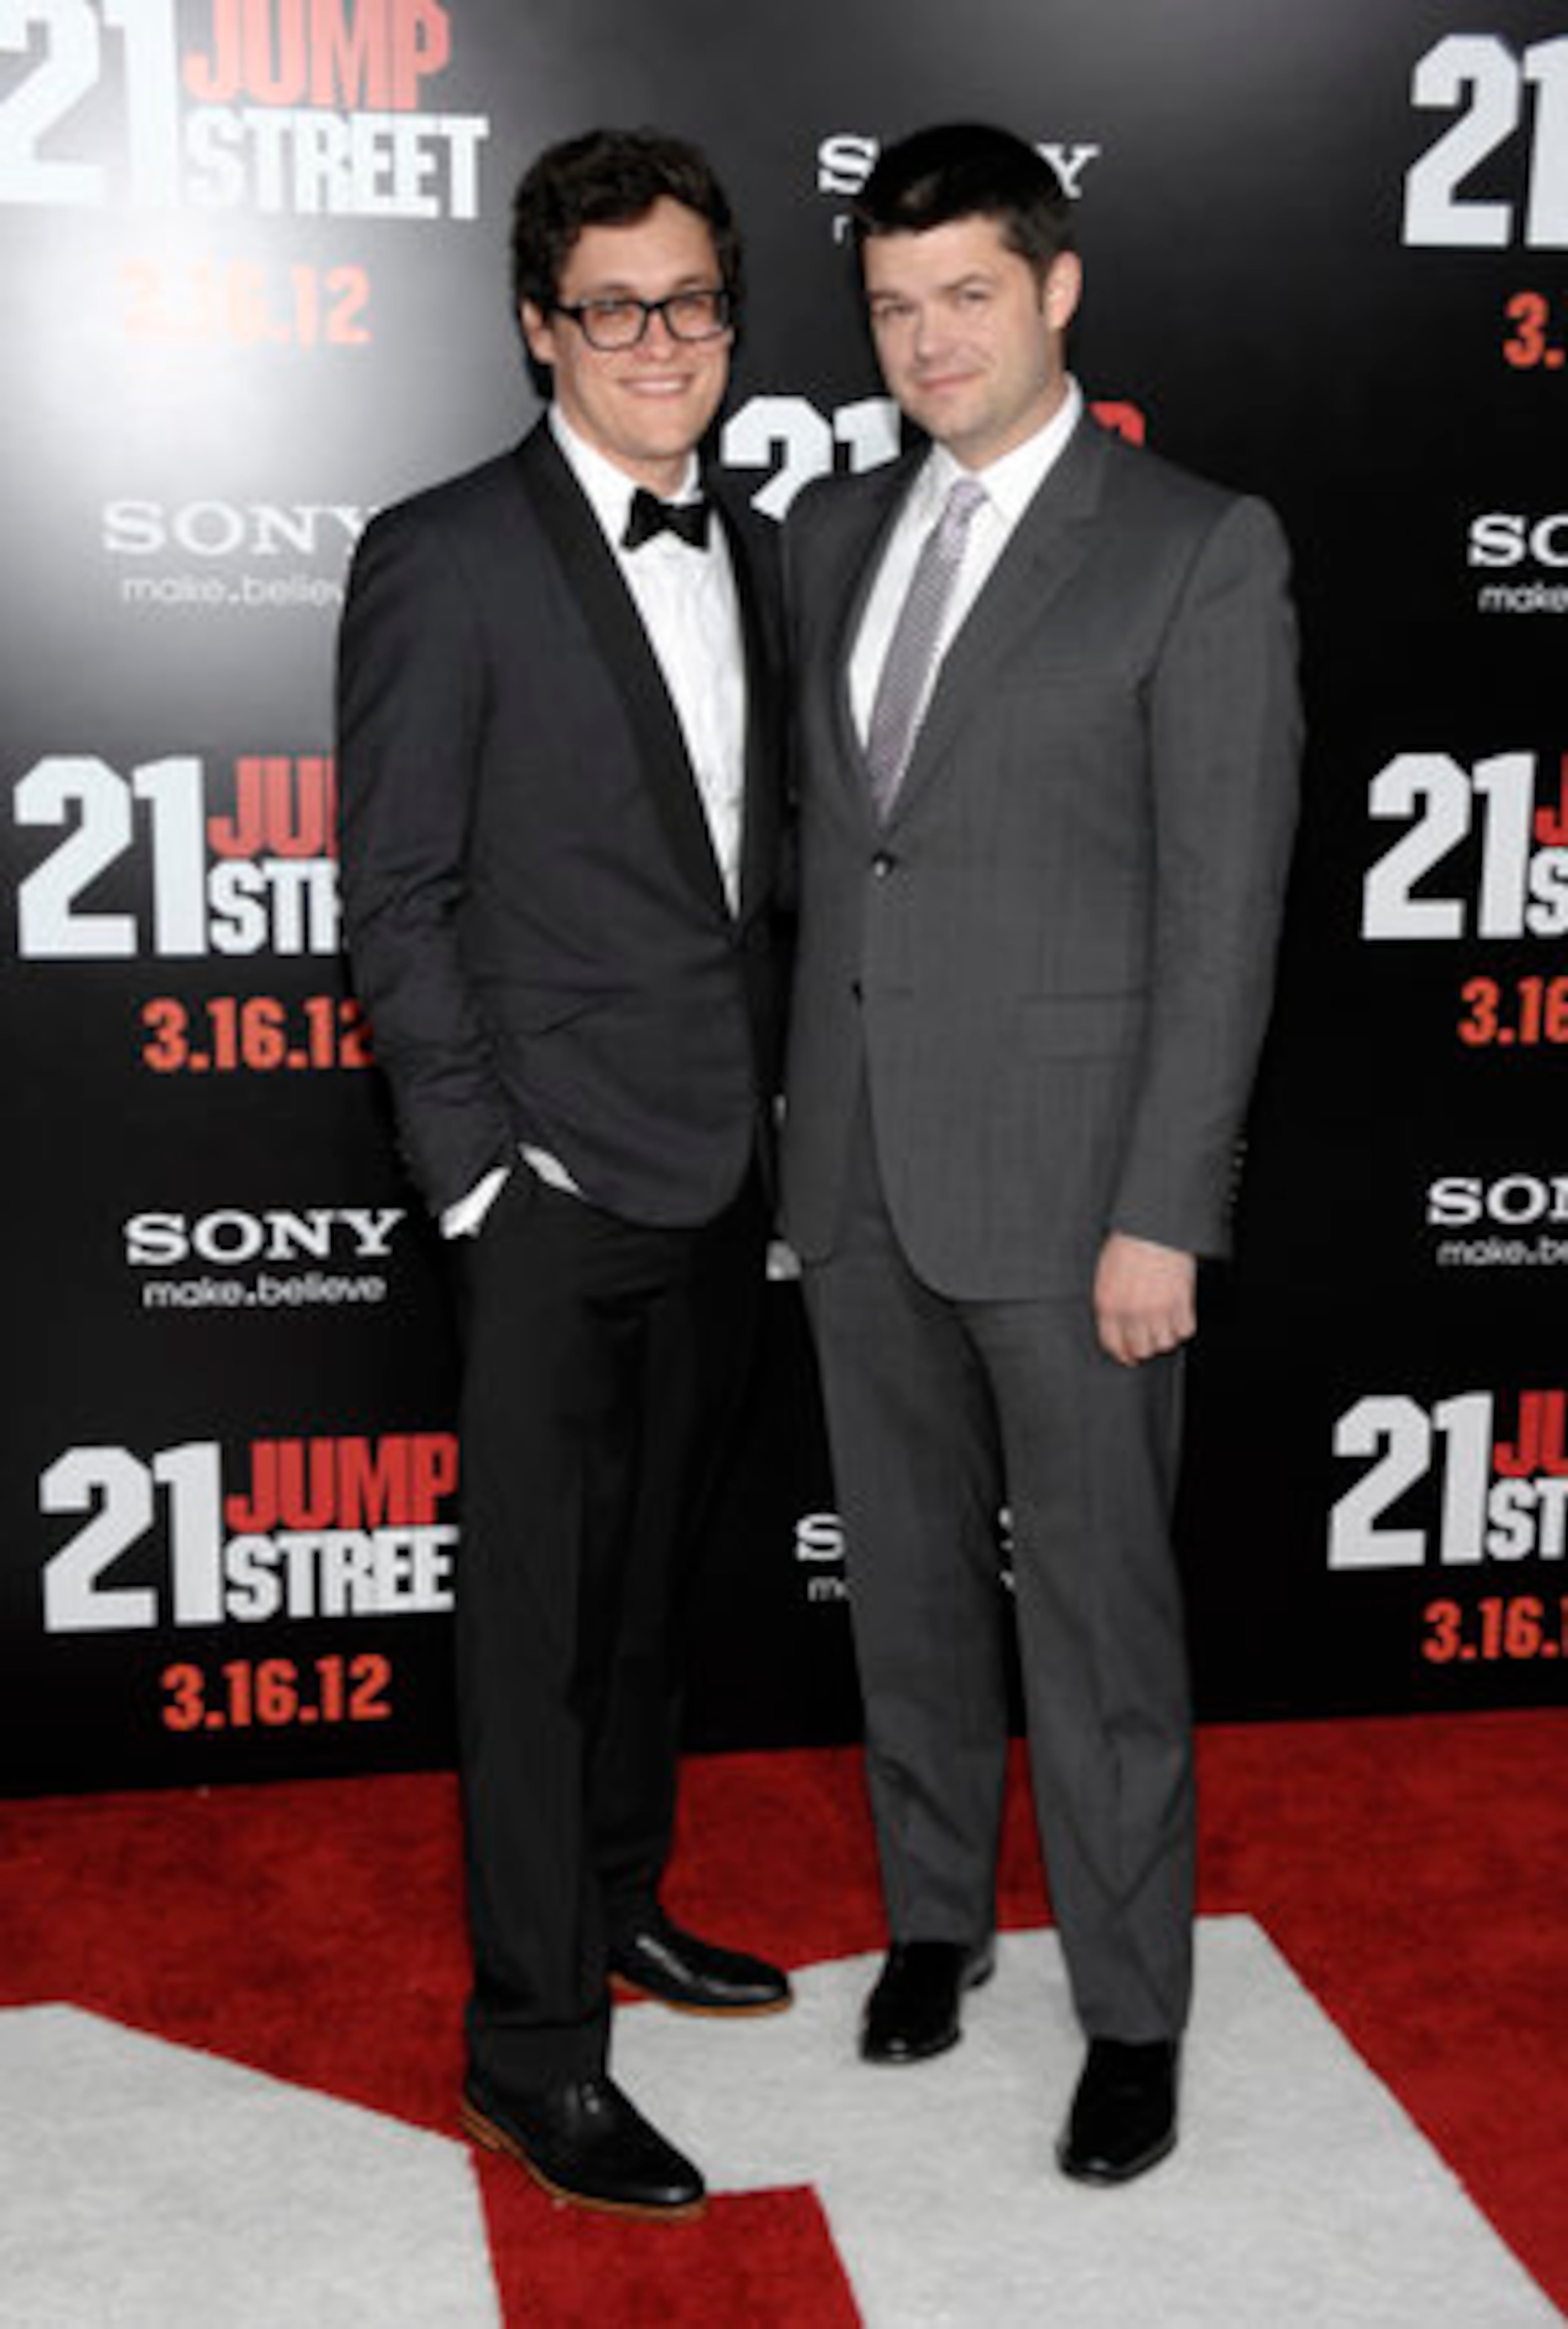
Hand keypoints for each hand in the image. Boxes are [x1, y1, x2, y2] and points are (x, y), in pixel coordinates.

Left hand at [1093, 1233, 1196, 1367]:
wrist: (1153, 1226)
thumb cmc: (1128, 1244)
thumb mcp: (1106, 1274)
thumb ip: (1110, 1303)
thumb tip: (1117, 1327)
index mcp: (1108, 1303)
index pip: (1113, 1344)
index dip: (1123, 1353)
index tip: (1129, 1356)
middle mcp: (1131, 1311)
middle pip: (1141, 1349)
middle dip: (1145, 1347)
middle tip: (1150, 1338)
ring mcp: (1157, 1308)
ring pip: (1165, 1343)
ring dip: (1166, 1336)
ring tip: (1165, 1322)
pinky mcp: (1180, 1301)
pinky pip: (1185, 1329)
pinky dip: (1184, 1325)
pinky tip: (1180, 1313)